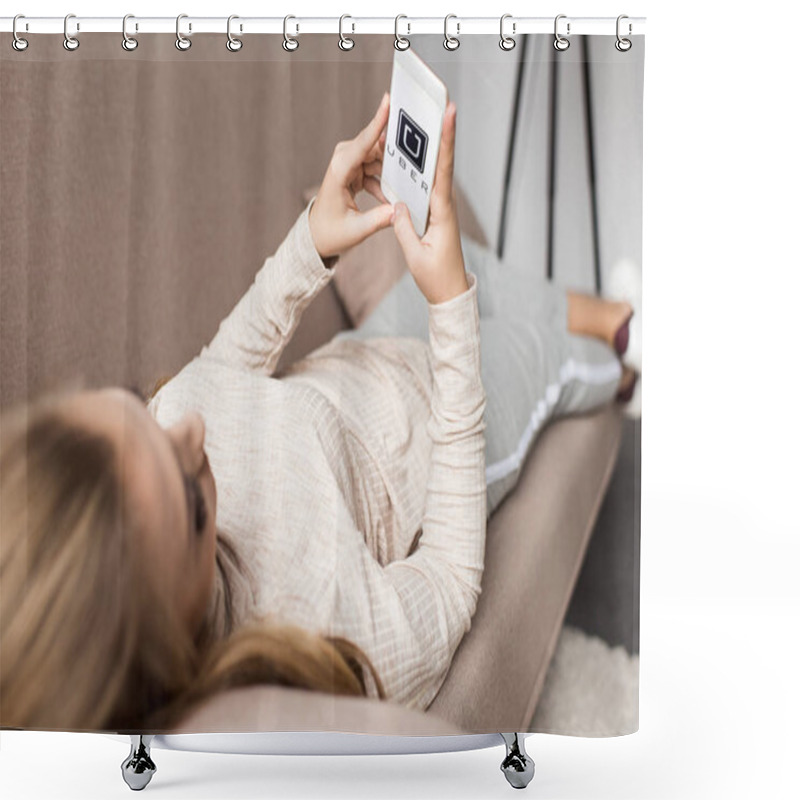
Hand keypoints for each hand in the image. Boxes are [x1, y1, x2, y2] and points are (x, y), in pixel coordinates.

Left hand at [308, 93, 393, 259]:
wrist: (317, 235)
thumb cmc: (330, 232)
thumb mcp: (356, 230)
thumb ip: (379, 220)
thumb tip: (399, 211)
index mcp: (339, 172)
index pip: (361, 144)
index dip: (376, 123)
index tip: (387, 102)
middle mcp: (343, 162)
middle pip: (374, 146)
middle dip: (393, 150)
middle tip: (415, 152)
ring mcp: (349, 164)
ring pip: (378, 156)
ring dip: (391, 169)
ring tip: (403, 182)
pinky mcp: (354, 169)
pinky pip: (376, 166)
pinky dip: (385, 180)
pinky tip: (390, 196)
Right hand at [390, 102, 467, 304]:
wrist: (450, 294)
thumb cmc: (436, 278)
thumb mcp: (415, 256)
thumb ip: (402, 228)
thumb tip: (395, 204)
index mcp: (442, 213)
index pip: (444, 171)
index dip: (447, 141)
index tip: (450, 113)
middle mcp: (444, 205)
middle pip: (441, 162)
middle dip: (438, 132)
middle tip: (434, 101)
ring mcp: (440, 208)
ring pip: (432, 172)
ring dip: (425, 148)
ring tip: (415, 122)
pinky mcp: (434, 214)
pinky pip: (424, 186)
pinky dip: (415, 171)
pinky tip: (403, 158)